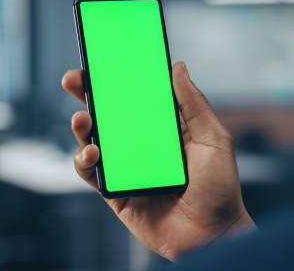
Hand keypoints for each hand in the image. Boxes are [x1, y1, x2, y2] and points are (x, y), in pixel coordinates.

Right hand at [62, 62, 254, 260]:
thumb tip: (178, 67)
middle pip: (109, 115)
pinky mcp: (115, 192)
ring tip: (83, 118)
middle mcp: (142, 145)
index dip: (119, 78)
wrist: (212, 235)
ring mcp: (127, 168)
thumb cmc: (219, 188)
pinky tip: (92, 153)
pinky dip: (84, 160)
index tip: (104, 59)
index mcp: (165, 128)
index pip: (137, 98)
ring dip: (81, 126)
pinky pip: (91, 173)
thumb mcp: (213, 138)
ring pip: (94, 140)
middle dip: (88, 94)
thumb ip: (193, 104)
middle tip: (74, 79)